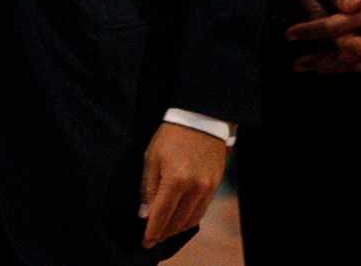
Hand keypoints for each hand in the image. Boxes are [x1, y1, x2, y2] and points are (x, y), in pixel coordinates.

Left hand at [138, 122, 226, 247]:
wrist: (200, 119)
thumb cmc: (171, 136)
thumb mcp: (152, 158)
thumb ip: (148, 188)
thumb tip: (145, 214)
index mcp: (175, 179)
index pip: (161, 215)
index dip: (152, 231)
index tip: (145, 241)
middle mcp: (194, 187)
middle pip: (177, 221)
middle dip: (163, 232)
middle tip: (154, 236)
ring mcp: (207, 188)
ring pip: (191, 220)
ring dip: (177, 228)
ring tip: (166, 230)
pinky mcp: (215, 185)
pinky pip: (202, 210)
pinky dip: (190, 218)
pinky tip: (181, 218)